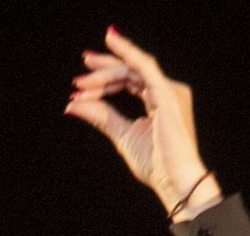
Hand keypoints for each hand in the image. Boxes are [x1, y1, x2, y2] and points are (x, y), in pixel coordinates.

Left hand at [64, 27, 216, 217]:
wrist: (176, 180)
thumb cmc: (156, 165)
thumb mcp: (122, 135)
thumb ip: (101, 116)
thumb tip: (73, 104)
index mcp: (160, 100)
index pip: (129, 81)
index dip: (105, 82)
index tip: (80, 88)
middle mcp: (166, 90)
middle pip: (129, 71)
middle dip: (102, 71)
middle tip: (78, 79)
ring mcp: (169, 89)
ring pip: (131, 69)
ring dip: (104, 73)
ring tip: (81, 83)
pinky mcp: (166, 91)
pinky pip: (144, 65)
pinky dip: (127, 52)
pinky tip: (111, 41)